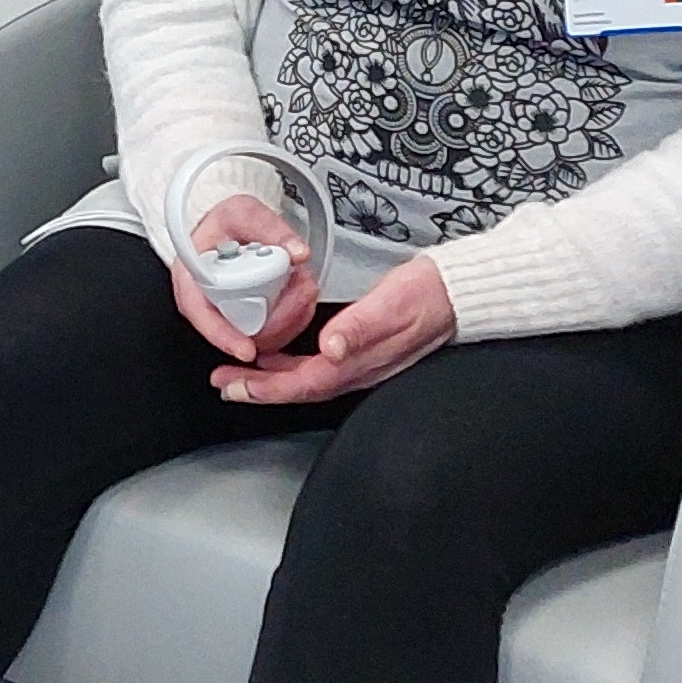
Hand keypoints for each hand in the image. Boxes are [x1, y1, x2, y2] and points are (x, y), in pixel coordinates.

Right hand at [165, 193, 322, 364]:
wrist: (230, 230)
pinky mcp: (246, 323)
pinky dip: (293, 320)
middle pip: (237, 330)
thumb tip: (297, 252)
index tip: (247, 347)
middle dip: (276, 319)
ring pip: (259, 337)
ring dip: (290, 317)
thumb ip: (270, 228)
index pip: (198, 312)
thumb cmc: (227, 224)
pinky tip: (298, 298)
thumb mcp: (245, 212)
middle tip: (302, 292)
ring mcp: (226, 315)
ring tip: (303, 287)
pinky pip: (272, 335)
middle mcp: (204, 302)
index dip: (222, 334)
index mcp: (191, 275)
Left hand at [216, 257, 456, 406]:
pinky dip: (293, 364)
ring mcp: (362, 363)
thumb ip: (361, 326)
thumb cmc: (428, 295)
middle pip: (300, 387)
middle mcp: (358, 368)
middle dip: (259, 388)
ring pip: (307, 378)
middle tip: (224, 382)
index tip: (235, 385)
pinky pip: (320, 367)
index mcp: (359, 361)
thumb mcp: (392, 303)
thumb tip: (331, 347)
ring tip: (241, 374)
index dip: (267, 388)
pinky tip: (281, 355)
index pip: (304, 384)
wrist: (457, 294)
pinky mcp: (364, 351)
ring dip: (272, 378)